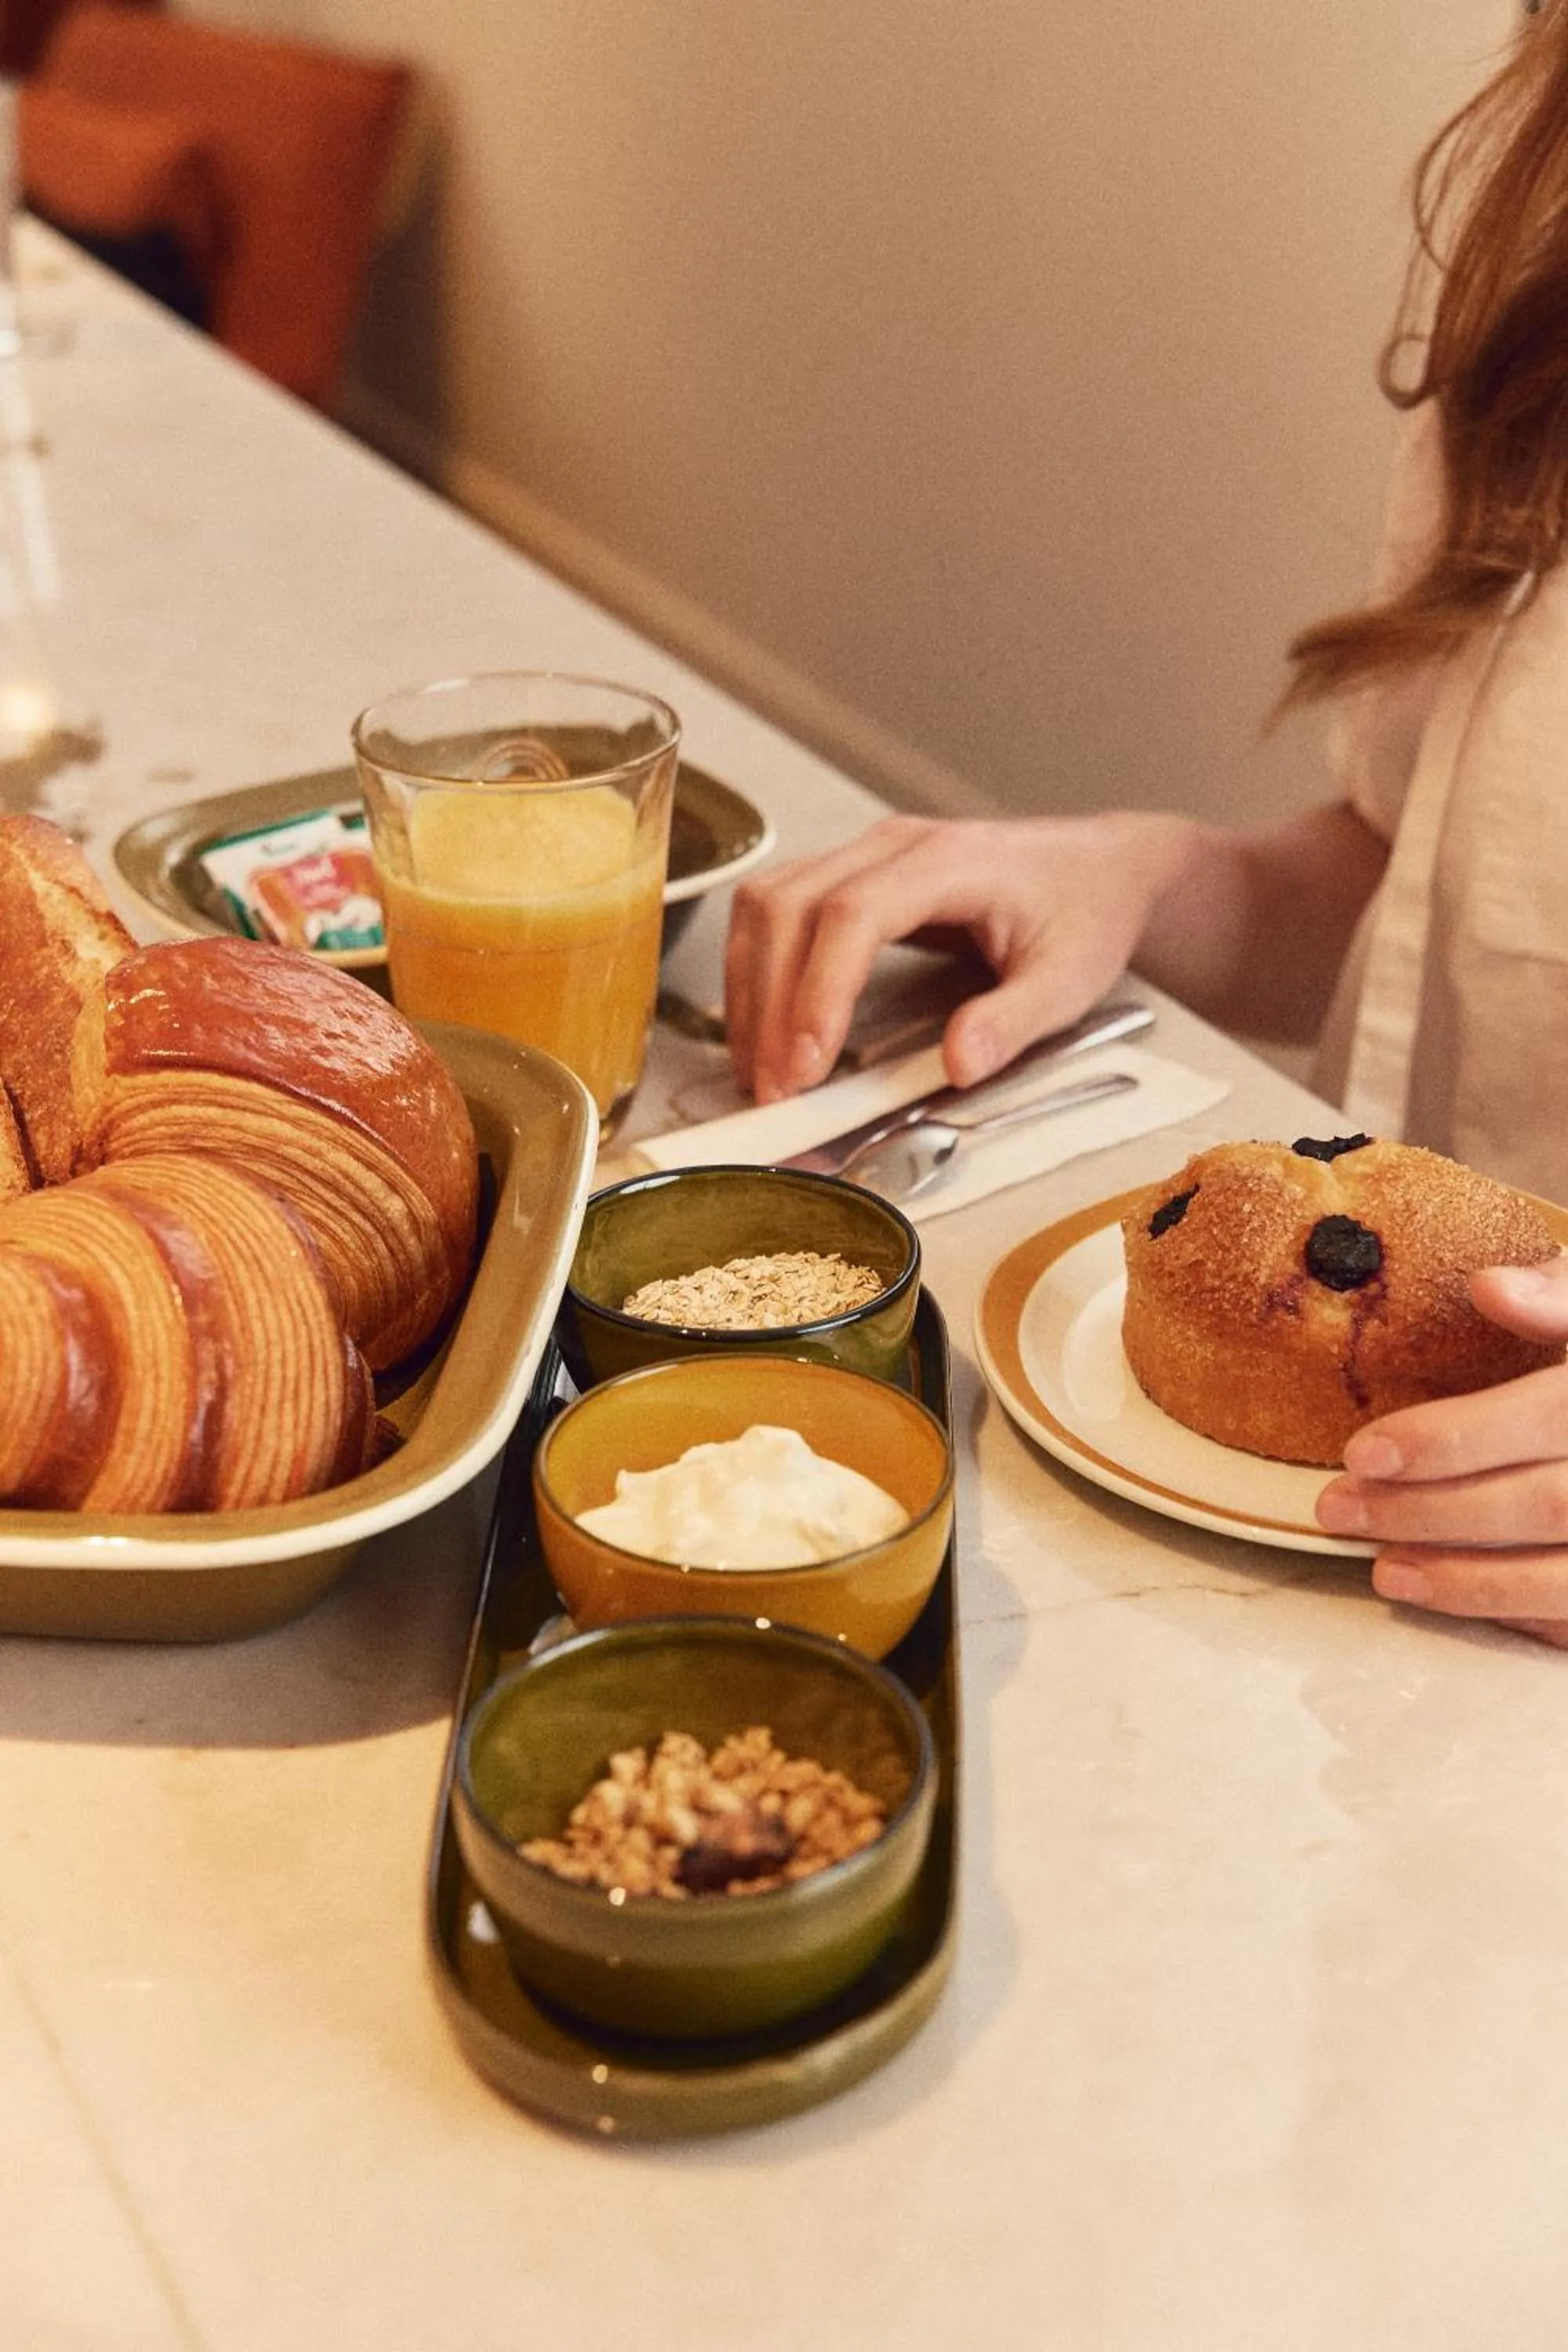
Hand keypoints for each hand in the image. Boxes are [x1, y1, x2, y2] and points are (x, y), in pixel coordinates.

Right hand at [723, 810, 1189, 1101]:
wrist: (1098, 869)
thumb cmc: (1085, 913)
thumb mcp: (1070, 978)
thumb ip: (1014, 1021)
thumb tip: (957, 1063)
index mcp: (949, 861)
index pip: (853, 915)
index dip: (819, 990)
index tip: (807, 1064)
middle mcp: (893, 846)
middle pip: (791, 906)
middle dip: (769, 1004)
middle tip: (775, 1088)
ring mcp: (864, 853)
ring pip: (767, 902)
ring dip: (750, 988)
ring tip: (760, 1068)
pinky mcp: (849, 874)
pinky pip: (775, 909)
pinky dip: (756, 970)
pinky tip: (764, 1027)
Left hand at [1315, 1257, 1567, 1644]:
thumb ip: (1558, 1295)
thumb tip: (1490, 1287)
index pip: (1544, 1417)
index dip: (1453, 1439)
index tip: (1363, 1451)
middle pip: (1546, 1505)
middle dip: (1434, 1513)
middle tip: (1340, 1508)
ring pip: (1565, 1578)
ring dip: (1468, 1581)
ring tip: (1384, 1569)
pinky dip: (1517, 1613)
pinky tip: (1450, 1598)